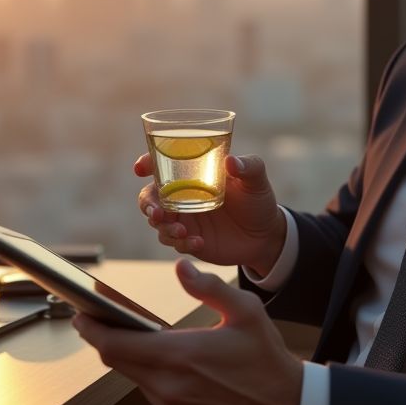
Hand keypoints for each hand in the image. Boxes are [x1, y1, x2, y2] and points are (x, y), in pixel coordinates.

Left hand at [73, 259, 302, 404]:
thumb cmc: (266, 358)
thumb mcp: (245, 312)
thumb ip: (208, 287)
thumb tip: (181, 268)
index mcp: (181, 355)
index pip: (116, 344)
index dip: (92, 329)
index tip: (80, 315)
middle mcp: (169, 386)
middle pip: (117, 361)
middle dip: (107, 339)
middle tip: (103, 320)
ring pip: (135, 377)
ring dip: (135, 358)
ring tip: (148, 339)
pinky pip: (152, 394)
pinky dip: (153, 376)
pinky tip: (174, 365)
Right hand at [136, 153, 286, 276]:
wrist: (265, 235)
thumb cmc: (258, 199)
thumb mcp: (257, 179)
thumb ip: (248, 167)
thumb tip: (231, 162)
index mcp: (193, 174)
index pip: (163, 164)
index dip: (147, 163)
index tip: (140, 168)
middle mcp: (182, 195)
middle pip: (150, 196)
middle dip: (147, 204)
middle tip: (158, 213)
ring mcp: (184, 219)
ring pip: (158, 223)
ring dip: (165, 228)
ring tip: (184, 231)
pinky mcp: (188, 239)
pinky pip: (174, 242)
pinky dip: (182, 243)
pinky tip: (198, 243)